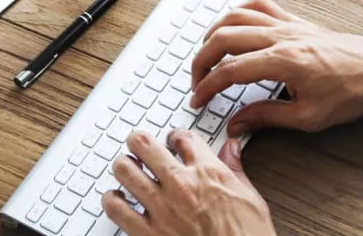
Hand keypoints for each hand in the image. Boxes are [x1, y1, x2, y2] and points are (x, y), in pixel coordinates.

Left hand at [104, 130, 275, 235]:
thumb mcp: (250, 198)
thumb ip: (235, 169)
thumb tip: (230, 149)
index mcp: (208, 173)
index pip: (182, 137)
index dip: (175, 136)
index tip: (172, 141)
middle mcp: (181, 185)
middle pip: (144, 144)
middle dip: (139, 142)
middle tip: (140, 147)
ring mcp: (162, 209)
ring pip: (124, 170)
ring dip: (124, 167)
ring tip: (127, 170)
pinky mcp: (148, 234)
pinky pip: (116, 209)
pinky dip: (112, 200)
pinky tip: (117, 200)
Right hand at [190, 0, 362, 136]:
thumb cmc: (353, 92)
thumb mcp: (309, 117)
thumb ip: (267, 117)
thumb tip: (237, 124)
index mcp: (282, 61)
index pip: (229, 71)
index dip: (207, 87)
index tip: (197, 100)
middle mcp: (281, 37)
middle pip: (223, 38)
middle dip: (201, 60)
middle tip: (196, 81)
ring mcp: (288, 24)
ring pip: (236, 16)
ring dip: (214, 33)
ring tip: (207, 54)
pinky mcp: (296, 21)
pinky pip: (260, 4)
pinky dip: (239, 11)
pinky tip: (233, 24)